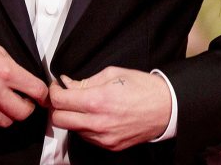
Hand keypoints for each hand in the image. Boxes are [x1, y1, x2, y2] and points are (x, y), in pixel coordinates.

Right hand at [0, 31, 48, 126]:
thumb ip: (13, 66)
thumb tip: (26, 80)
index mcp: (4, 70)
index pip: (36, 90)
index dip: (43, 94)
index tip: (43, 95)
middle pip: (24, 112)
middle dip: (29, 106)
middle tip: (26, 99)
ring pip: (7, 121)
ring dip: (11, 113)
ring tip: (8, 102)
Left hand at [49, 67, 171, 150]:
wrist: (166, 108)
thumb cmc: (142, 87)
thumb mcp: (112, 74)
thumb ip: (86, 81)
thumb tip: (68, 84)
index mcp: (98, 100)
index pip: (60, 101)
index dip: (54, 92)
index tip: (56, 87)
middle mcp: (98, 122)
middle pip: (59, 120)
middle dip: (58, 107)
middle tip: (64, 97)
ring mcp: (104, 137)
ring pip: (72, 130)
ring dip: (72, 117)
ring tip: (83, 105)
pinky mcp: (110, 146)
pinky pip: (87, 137)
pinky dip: (85, 126)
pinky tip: (95, 116)